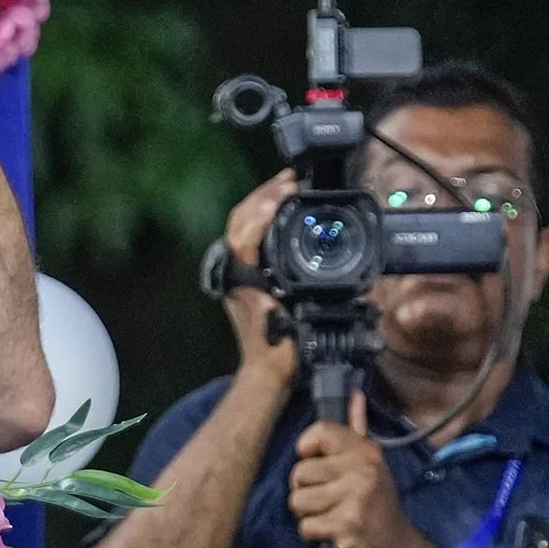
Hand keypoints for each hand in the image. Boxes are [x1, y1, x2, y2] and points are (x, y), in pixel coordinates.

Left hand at [223, 169, 299, 383]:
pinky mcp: (242, 272)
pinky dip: (262, 217)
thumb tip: (316, 272)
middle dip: (265, 194)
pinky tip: (280, 208)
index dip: (265, 209)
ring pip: (240, 224)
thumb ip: (307, 298)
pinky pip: (247, 234)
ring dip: (262, 201)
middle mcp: (232, 270)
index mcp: (242, 278)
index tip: (287, 191)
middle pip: (239, 219)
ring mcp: (234, 270)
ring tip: (288, 185)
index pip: (244, 232)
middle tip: (292, 178)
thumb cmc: (282, 349)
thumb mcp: (299, 320)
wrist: (268, 369)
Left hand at [289, 390, 417, 547]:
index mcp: (364, 450)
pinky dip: (314, 533)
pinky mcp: (347, 524)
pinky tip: (334, 532)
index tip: (316, 463)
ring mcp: (355, 496)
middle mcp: (361, 468)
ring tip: (331, 514)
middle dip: (306, 491)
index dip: (307, 449)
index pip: (318, 432)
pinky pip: (306, 526)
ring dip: (308, 514)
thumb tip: (354, 393)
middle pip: (299, 473)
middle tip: (330, 499)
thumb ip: (356, 430)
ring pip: (298, 501)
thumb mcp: (369, 463)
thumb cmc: (375, 502)